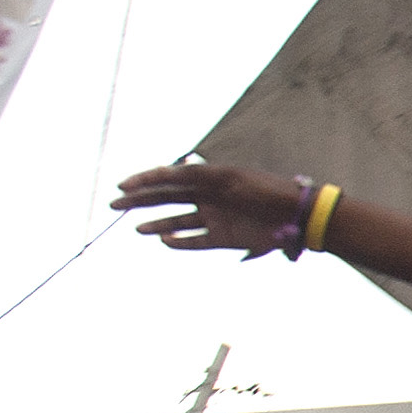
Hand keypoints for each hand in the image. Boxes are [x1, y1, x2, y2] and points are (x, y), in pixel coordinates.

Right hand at [111, 161, 305, 256]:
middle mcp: (208, 197)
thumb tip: (166, 171)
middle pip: (167, 199)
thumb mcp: (229, 178)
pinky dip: (179, 242)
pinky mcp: (223, 238)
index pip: (169, 178)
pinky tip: (164, 240)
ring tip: (137, 228)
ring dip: (156, 223)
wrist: (296, 215)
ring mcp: (215, 218)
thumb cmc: (264, 190)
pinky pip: (195, 241)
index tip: (122, 186)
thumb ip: (197, 175)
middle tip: (114, 205)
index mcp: (208, 178)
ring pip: (177, 221)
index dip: (144, 180)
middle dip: (140, 201)